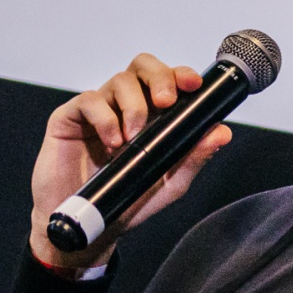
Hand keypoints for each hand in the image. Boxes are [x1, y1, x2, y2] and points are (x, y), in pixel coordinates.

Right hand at [29, 53, 232, 271]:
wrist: (89, 226)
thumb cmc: (129, 200)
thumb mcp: (171, 183)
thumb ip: (194, 157)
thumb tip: (222, 132)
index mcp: (154, 114)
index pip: (169, 79)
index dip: (181, 74)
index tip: (193, 85)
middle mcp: (127, 105)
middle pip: (144, 66)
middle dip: (160, 77)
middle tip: (165, 102)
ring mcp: (99, 110)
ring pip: (120, 80)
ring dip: (134, 106)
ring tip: (132, 139)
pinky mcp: (70, 118)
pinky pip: (89, 100)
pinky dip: (104, 118)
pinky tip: (112, 143)